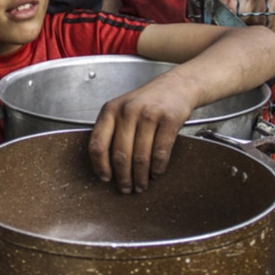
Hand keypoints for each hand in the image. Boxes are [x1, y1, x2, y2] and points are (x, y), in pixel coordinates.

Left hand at [88, 79, 192, 193]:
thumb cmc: (147, 102)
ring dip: (140, 177)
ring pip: (141, 157)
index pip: (98, 143)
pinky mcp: (169, 120)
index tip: (105, 178)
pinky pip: (160, 152)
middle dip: (123, 177)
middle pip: (121, 155)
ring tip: (141, 186)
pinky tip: (155, 174)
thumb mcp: (122, 109)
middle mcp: (127, 111)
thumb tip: (106, 166)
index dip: (100, 166)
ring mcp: (149, 114)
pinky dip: (157, 168)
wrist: (176, 86)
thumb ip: (112, 131)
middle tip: (126, 188)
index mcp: (110, 110)